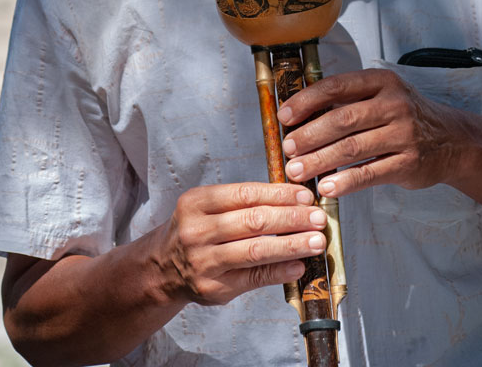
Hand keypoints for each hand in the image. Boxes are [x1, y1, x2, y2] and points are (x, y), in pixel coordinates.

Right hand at [157, 182, 327, 306]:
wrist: (163, 268)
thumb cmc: (197, 230)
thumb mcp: (207, 207)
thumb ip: (243, 202)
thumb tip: (293, 200)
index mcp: (197, 202)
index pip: (245, 194)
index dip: (279, 194)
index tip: (305, 197)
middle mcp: (197, 231)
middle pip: (253, 221)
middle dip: (291, 219)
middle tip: (318, 219)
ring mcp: (204, 261)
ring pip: (255, 250)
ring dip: (291, 245)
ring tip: (316, 241)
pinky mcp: (214, 288)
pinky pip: (254, 278)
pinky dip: (280, 271)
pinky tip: (299, 266)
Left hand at [277, 69, 461, 197]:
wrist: (452, 140)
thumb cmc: (405, 116)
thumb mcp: (382, 96)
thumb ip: (347, 101)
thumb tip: (299, 114)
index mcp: (381, 82)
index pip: (336, 86)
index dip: (306, 101)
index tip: (284, 116)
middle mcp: (394, 104)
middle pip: (342, 119)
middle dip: (309, 135)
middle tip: (287, 148)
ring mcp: (404, 134)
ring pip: (352, 148)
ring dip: (320, 160)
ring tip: (297, 170)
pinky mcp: (409, 163)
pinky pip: (370, 173)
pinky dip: (345, 182)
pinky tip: (327, 187)